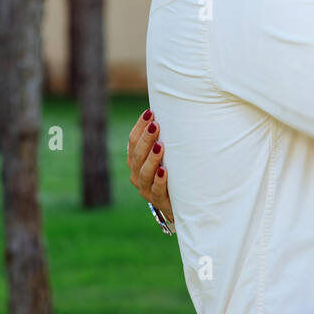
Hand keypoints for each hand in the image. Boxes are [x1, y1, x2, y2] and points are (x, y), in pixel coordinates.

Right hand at [126, 109, 173, 228]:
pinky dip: (159, 180)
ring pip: (144, 172)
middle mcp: (137, 174)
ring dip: (152, 158)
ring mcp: (146, 189)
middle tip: (156, 125)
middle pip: (137, 155)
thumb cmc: (175, 172)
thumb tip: (179, 110)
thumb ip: (169, 137)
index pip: (133, 141)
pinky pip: (157, 191)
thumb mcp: (170, 154)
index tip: (150, 113)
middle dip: (146, 139)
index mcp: (136, 160)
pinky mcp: (158, 201)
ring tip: (160, 146)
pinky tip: (164, 171)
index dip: (139, 127)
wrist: (181, 203)